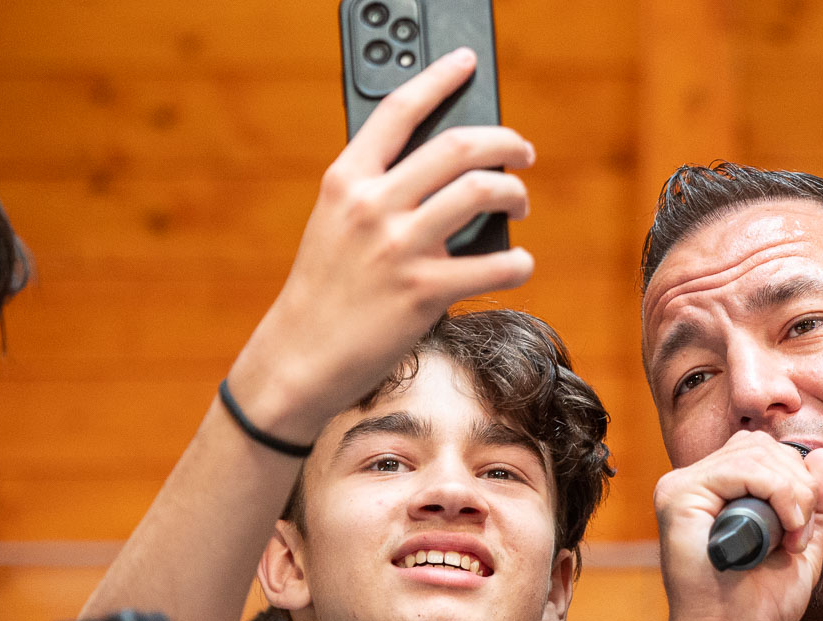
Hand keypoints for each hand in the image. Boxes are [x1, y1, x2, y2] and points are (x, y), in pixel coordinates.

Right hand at [228, 48, 535, 441]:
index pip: (398, 110)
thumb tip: (446, 168)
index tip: (467, 62)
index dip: (438, 78)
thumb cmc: (325, 288)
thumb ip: (378, 189)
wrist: (301, 355)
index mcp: (346, 180)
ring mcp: (399, 248)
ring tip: (520, 203)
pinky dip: (518, 262)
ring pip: (482, 192)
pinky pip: (495, 265)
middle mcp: (372, 206)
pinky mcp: (424, 291)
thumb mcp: (335, 223)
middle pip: (457, 146)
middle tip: (521, 151)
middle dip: (504, 141)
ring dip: (515, 193)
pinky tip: (519, 263)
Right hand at [656, 431, 822, 620]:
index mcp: (718, 491)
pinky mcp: (678, 496)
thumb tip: (822, 454)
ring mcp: (682, 487)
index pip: (763, 452)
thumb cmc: (759, 604)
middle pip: (760, 446)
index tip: (804, 530)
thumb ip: (818, 504)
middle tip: (801, 535)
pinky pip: (740, 468)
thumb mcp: (804, 545)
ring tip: (792, 536)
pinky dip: (776, 492)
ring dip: (791, 492)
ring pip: (754, 453)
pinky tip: (783, 529)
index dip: (797, 479)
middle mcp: (695, 483)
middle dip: (798, 484)